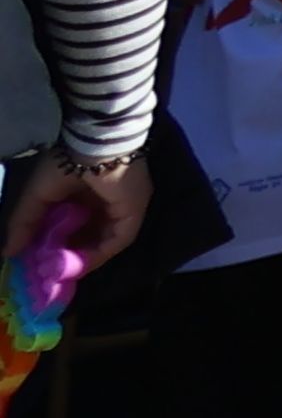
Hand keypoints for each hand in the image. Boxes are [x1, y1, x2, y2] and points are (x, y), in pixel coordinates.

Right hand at [4, 151, 151, 287]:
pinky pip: (118, 240)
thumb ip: (24, 223)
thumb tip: (8, 252)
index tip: (37, 260)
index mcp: (84, 190)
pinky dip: (99, 254)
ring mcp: (121, 206)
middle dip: (68, 254)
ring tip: (61, 272)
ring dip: (83, 258)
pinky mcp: (134, 212)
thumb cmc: (65, 162)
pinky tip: (80, 265)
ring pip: (102, 240)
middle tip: (49, 271)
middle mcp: (105, 200)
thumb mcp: (36, 195)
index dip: (54, 242)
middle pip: (88, 234)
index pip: (71, 222)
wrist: (95, 145)